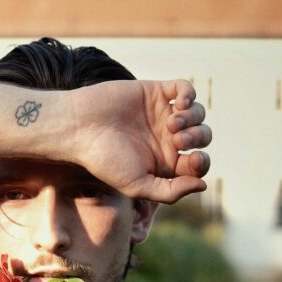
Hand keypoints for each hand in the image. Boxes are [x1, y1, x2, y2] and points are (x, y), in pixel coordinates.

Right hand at [71, 79, 210, 203]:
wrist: (79, 127)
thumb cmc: (103, 160)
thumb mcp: (136, 185)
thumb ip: (169, 192)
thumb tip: (202, 185)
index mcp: (163, 162)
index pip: (196, 163)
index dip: (201, 162)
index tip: (191, 159)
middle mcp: (165, 138)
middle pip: (201, 137)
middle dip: (197, 138)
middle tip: (176, 140)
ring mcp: (161, 114)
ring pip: (197, 114)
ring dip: (192, 119)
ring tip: (171, 123)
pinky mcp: (154, 92)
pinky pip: (184, 89)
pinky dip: (189, 94)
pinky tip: (180, 103)